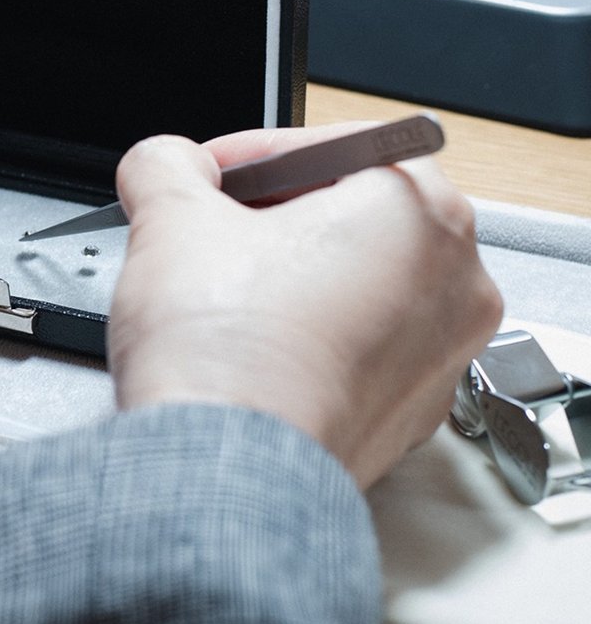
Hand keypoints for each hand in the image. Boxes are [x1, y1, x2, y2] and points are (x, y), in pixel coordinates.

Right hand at [108, 125, 502, 488]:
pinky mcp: (414, 412)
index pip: (331, 146)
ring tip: (227, 289)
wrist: (223, 477)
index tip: (206, 175)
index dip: (251, 154)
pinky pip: (363, 345)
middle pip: (355, 212)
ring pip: (362, 280)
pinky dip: (315, 335)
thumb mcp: (171, 217)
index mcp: (420, 210)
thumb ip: (166, 165)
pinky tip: (256, 345)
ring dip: (294, 274)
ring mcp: (443, 355)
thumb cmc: (226, 351)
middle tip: (211, 228)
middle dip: (275, 215)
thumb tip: (167, 165)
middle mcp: (455, 280)